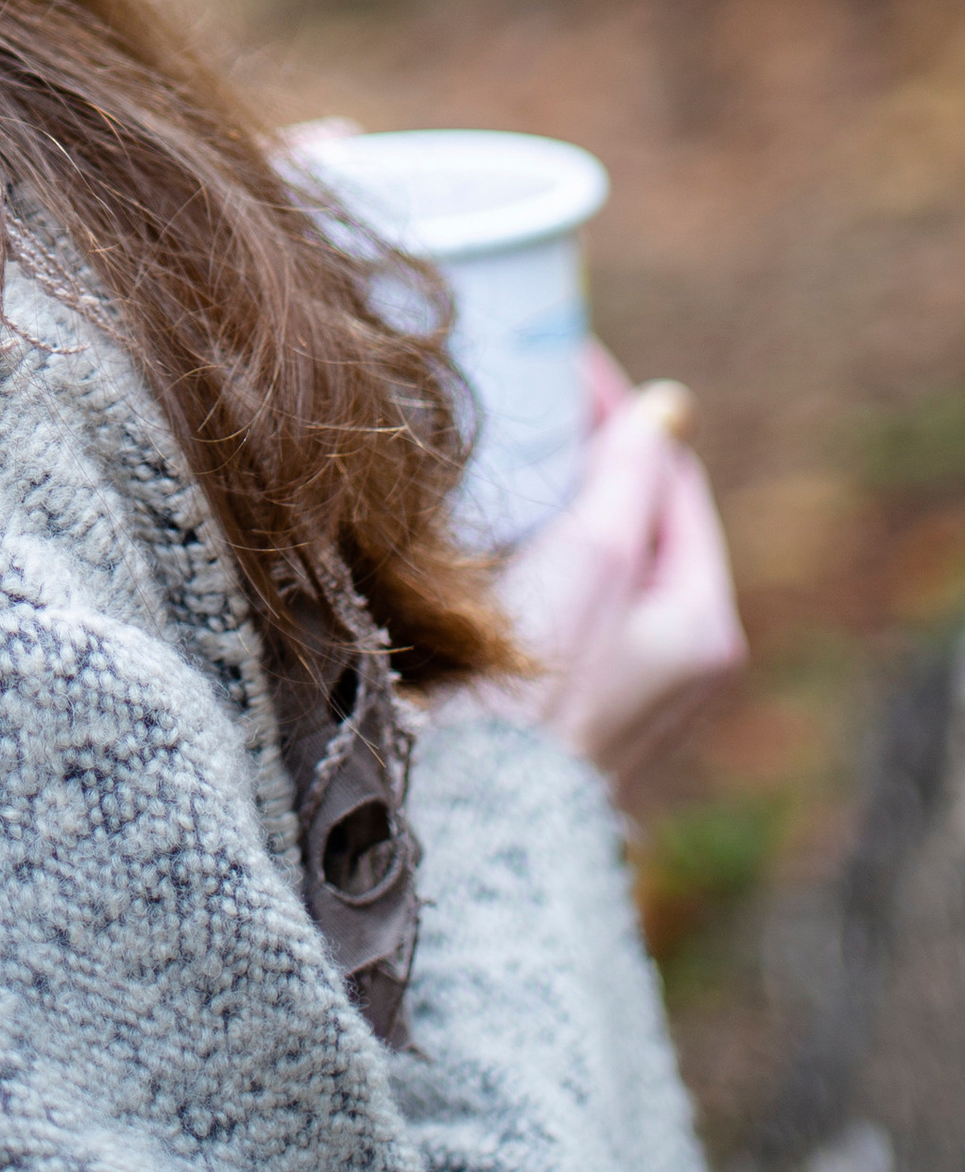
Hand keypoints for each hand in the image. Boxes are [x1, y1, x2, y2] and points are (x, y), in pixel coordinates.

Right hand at [483, 349, 746, 793]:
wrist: (469, 814)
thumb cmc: (533, 689)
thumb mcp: (594, 559)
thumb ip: (629, 477)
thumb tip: (667, 405)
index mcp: (701, 622)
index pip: (669, 477)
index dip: (617, 411)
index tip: (558, 358)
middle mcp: (672, 654)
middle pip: (635, 515)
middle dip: (584, 451)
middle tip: (522, 392)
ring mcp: (618, 679)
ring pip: (596, 555)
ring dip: (554, 498)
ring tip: (497, 446)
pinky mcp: (564, 696)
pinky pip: (560, 594)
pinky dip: (531, 548)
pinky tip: (479, 527)